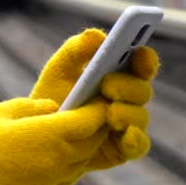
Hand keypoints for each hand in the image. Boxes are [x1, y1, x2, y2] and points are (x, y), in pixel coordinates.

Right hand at [0, 96, 110, 184]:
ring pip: (76, 167)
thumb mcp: (0, 113)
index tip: (97, 104)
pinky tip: (39, 163)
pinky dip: (55, 172)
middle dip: (92, 132)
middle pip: (89, 146)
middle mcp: (55, 162)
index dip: (96, 111)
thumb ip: (32, 109)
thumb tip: (53, 108)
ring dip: (77, 153)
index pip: (88, 122)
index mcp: (49, 134)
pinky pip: (55, 184)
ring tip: (68, 140)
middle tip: (89, 120)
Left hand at [30, 28, 159, 172]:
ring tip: (109, 113)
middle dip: (128, 86)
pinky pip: (138, 146)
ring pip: (141, 116)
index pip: (141, 63)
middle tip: (107, 86)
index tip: (139, 53)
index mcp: (118, 74)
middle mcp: (128, 98)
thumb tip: (97, 35)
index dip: (145, 58)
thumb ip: (76, 49)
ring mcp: (128, 124)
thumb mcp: (59, 70)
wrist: (40, 135)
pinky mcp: (122, 149)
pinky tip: (124, 135)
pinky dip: (134, 140)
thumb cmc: (53, 96)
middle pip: (142, 89)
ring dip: (128, 113)